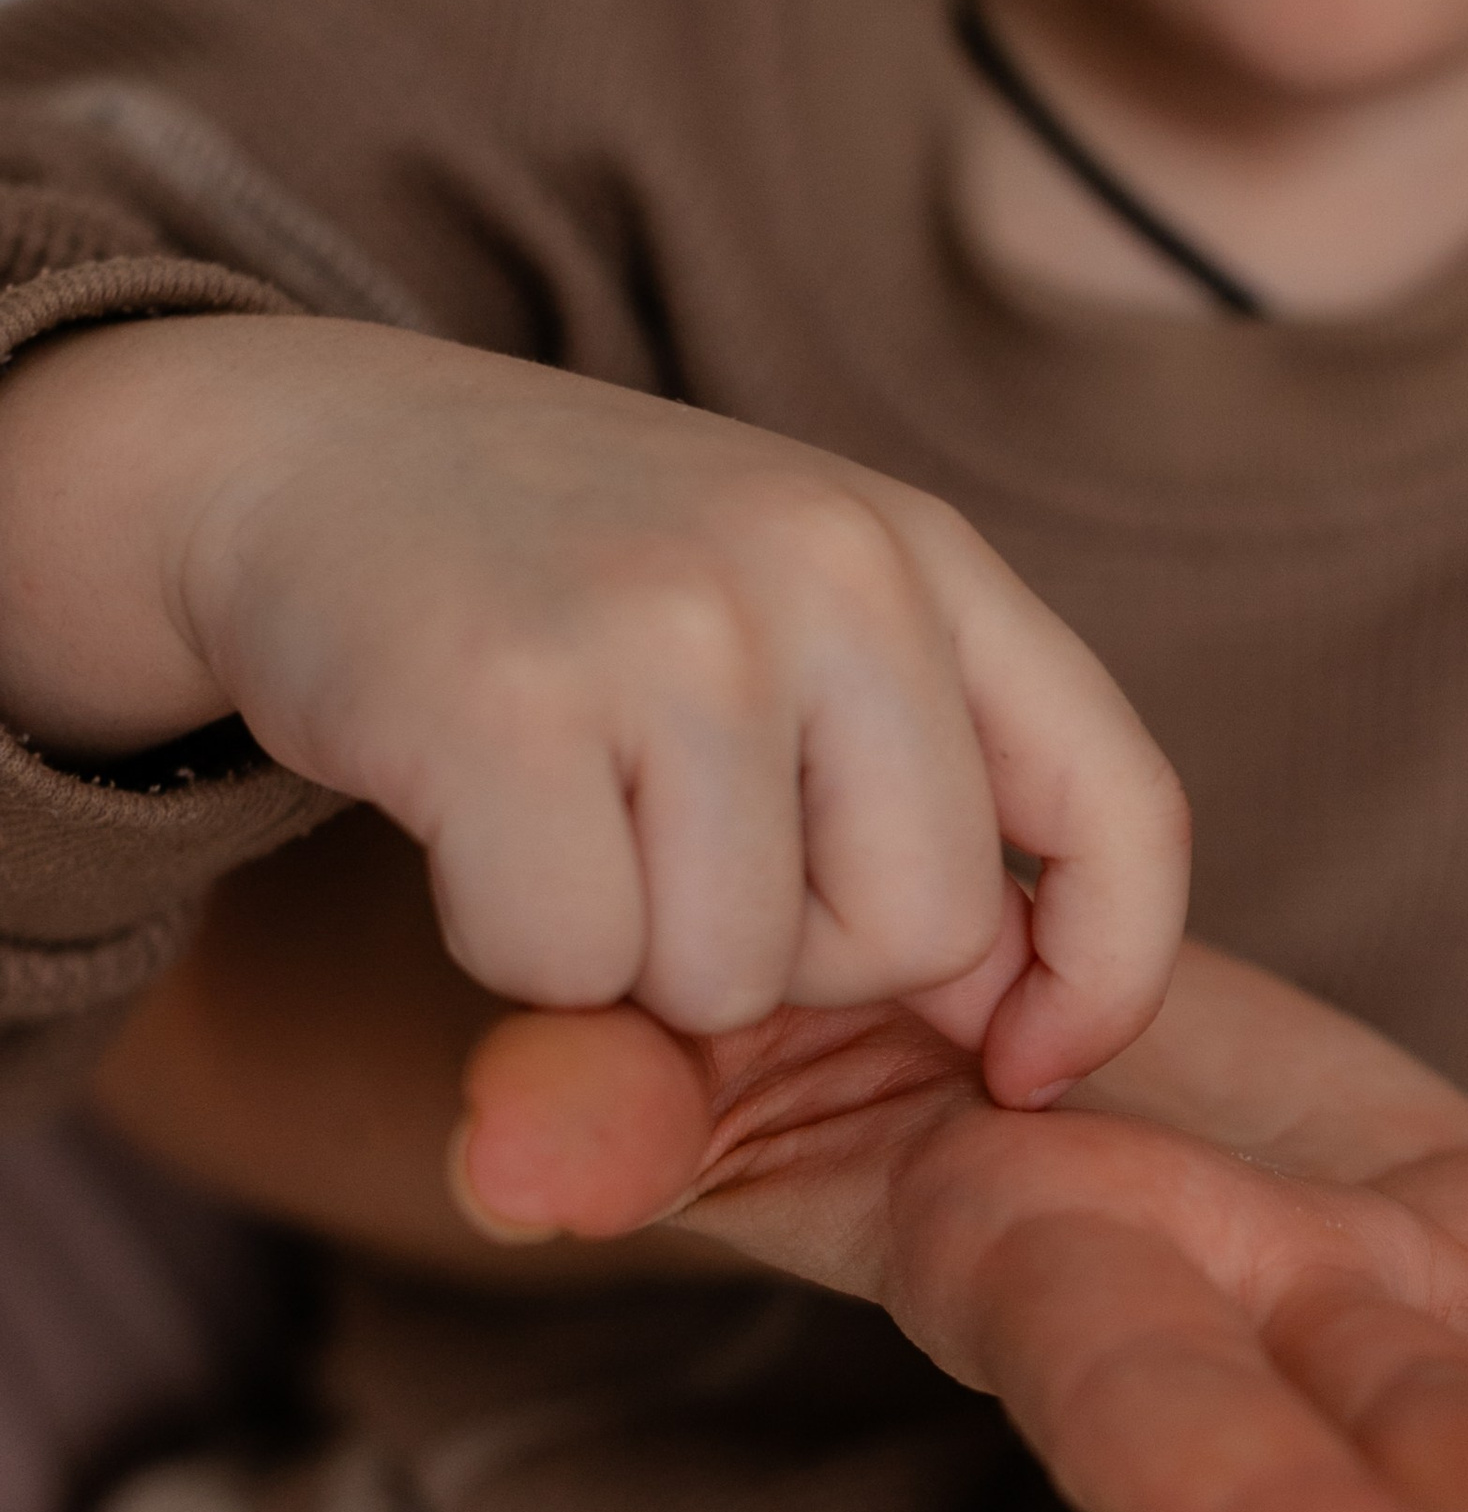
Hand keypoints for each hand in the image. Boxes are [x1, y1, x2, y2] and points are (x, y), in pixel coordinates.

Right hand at [0, 315, 1185, 1094]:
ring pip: (730, 975)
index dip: (1101, 971)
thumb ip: (919, 800)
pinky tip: (471, 811)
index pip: (1125, 807)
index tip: (1025, 1059)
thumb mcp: (786, 633)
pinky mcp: (506, 697)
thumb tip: (1012, 1025)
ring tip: (563, 800)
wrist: (297, 452)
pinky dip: (506, 942)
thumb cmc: (573, 590)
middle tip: (675, 844)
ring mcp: (671, 623)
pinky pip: (568, 966)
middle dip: (795, 958)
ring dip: (629, 953)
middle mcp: (830, 566)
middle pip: (918, 935)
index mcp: (928, 554)